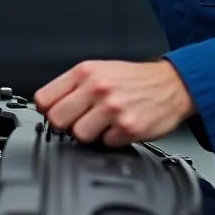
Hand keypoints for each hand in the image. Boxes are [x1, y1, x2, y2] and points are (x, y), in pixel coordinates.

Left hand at [34, 59, 195, 147]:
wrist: (170, 84)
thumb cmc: (132, 79)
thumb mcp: (99, 69)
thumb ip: (72, 86)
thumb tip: (46, 106)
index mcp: (85, 72)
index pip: (44, 98)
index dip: (47, 110)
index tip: (54, 113)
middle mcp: (97, 88)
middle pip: (57, 120)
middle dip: (64, 125)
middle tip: (77, 122)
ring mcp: (112, 108)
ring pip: (79, 135)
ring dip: (89, 134)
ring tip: (101, 124)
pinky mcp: (128, 127)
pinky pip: (105, 144)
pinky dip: (111, 139)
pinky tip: (119, 127)